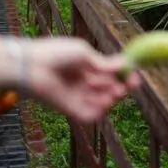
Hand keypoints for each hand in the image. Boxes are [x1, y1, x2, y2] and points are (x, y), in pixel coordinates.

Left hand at [25, 38, 140, 123]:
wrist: (32, 65)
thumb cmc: (56, 53)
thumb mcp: (84, 53)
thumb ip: (103, 62)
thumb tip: (124, 64)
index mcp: (85, 67)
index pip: (108, 74)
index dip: (122, 75)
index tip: (134, 74)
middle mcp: (82, 83)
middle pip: (107, 89)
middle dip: (120, 86)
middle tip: (129, 83)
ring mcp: (77, 96)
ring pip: (101, 102)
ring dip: (112, 97)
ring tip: (115, 90)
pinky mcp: (70, 109)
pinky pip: (90, 114)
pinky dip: (100, 110)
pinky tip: (105, 102)